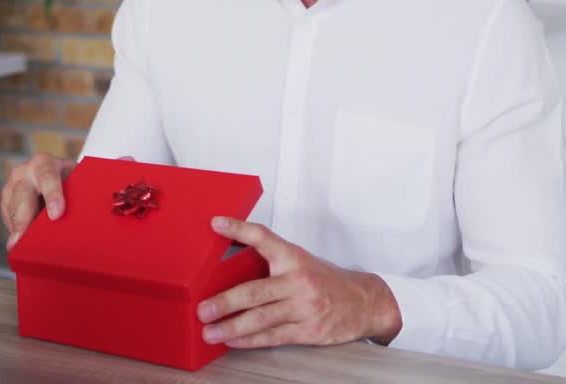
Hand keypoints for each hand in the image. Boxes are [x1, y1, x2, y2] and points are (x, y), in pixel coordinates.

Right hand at [0, 153, 135, 248]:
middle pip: (22, 195)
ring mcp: (12, 189)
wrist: (55, 182)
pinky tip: (19, 247)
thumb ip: (106, 169)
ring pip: (11, 208)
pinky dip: (13, 233)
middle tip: (23, 238)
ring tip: (16, 248)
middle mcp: (25, 174)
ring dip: (14, 228)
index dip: (52, 194)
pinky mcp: (6, 205)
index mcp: (46, 164)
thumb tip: (129, 160)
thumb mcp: (85, 175)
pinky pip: (7, 220)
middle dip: (22, 217)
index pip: (47, 176)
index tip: (57, 215)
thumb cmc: (72, 181)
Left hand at [197, 217, 401, 348]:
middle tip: (203, 309)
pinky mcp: (308, 331)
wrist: (363, 302)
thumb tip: (229, 258)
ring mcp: (304, 308)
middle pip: (255, 291)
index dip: (239, 229)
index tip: (217, 223)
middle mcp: (298, 281)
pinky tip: (233, 341)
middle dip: (225, 302)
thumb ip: (270, 259)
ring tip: (210, 332)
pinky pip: (273, 336)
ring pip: (261, 319)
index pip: (263, 238)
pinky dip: (250, 340)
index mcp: (294, 257)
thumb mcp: (300, 260)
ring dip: (232, 327)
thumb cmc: (324, 280)